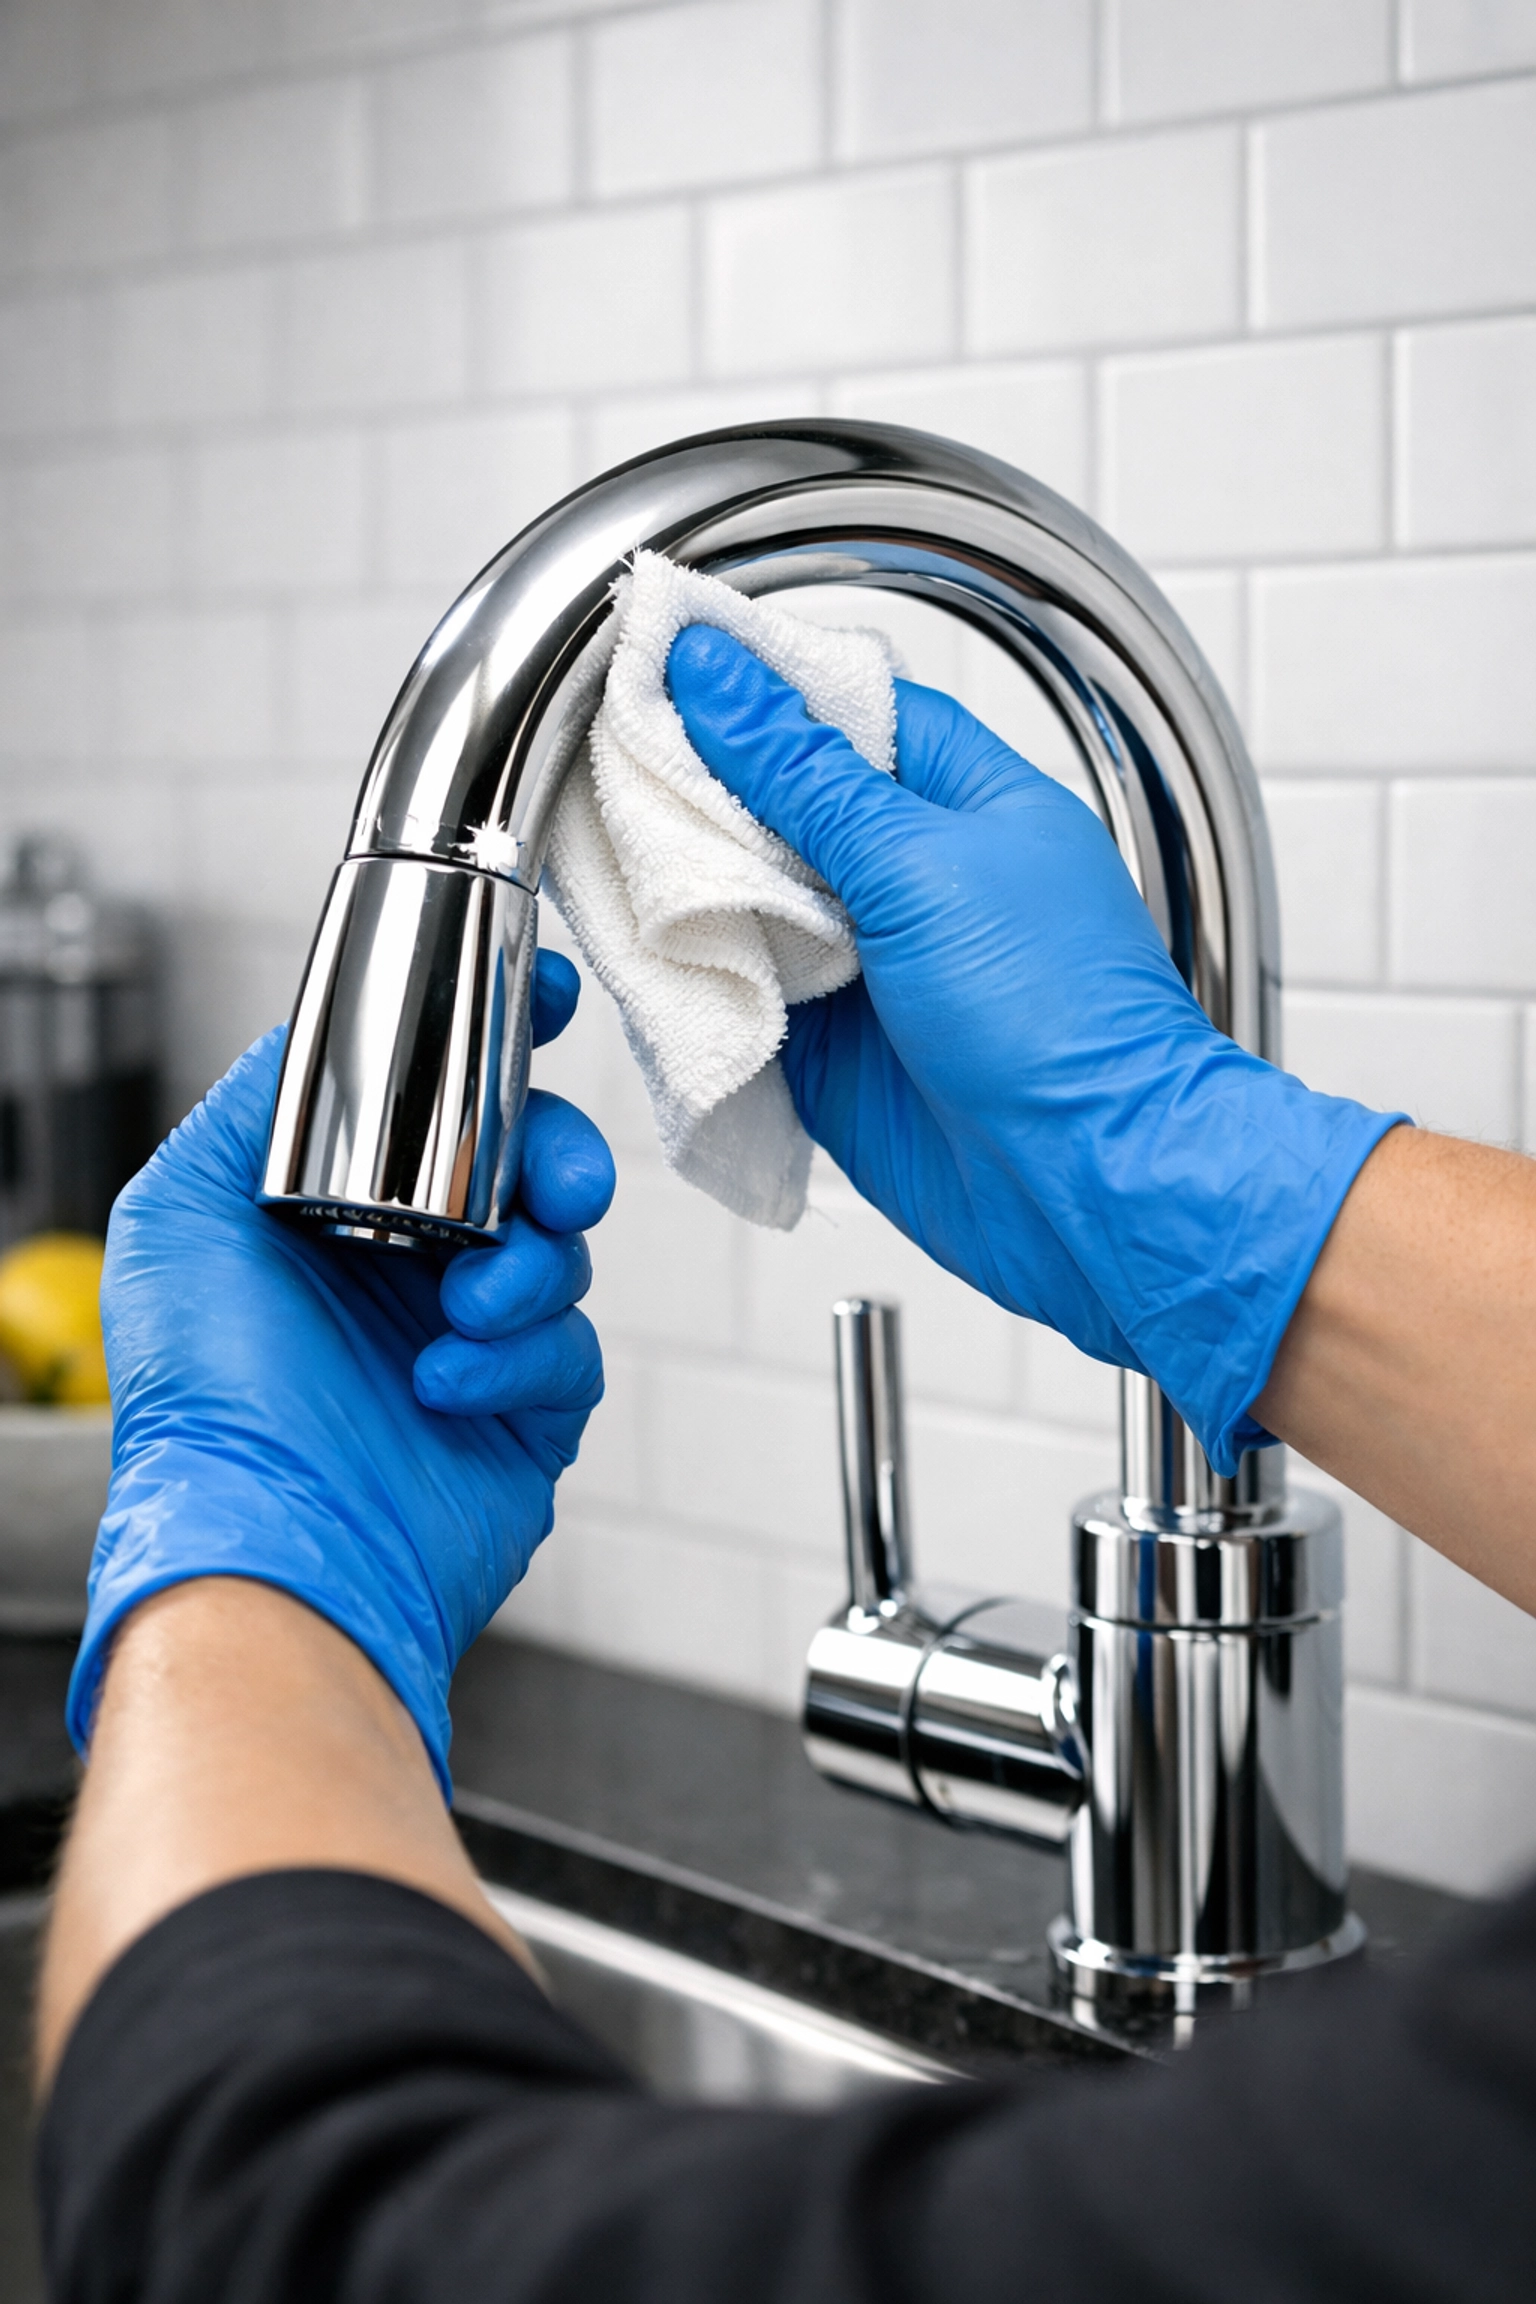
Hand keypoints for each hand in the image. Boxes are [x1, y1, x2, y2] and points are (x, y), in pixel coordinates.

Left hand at [67, 950, 614, 1795]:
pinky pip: (571, 1352)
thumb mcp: (182, 1209)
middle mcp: (400, 1275)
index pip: (431, 1106)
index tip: (547, 1000)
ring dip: (526, 1267)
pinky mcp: (522, 1420)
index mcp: (331, 1217)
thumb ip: (256, 1103)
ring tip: (467, 1304)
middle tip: (559, 1183)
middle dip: (556, 1157)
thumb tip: (315, 1034)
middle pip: (523, 1171)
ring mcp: (468, 1347)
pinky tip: (448, 1381)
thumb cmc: (212, 1398)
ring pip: (557, 1256)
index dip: (496, 1049)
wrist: (276, 1546)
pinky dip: (520, 1356)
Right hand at [668, 627, 1399, 1472]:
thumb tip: (720, 675)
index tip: (661, 660)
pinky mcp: (821, 1048)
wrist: (1085, 1187)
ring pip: (743, 897)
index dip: (754, 685)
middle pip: (776, 803)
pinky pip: (734, 992)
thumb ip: (804, 774)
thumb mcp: (920, 864)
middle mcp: (907, 877)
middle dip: (696, 785)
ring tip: (603, 843)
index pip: (843, 710)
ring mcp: (862, 964)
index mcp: (962, 801)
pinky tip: (636, 944)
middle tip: (605, 757)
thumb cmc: (1059, 1022)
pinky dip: (685, 973)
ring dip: (681, 881)